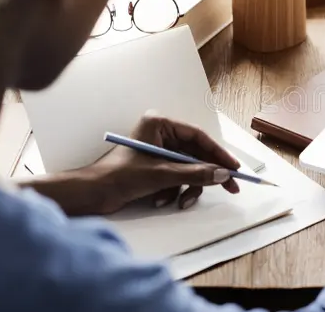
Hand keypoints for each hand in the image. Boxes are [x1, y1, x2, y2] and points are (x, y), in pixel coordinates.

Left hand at [84, 112, 240, 213]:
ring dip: (187, 187)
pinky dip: (175, 191)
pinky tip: (163, 201)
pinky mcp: (155, 167)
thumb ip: (195, 174)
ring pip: (189, 169)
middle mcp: (160, 134)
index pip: (198, 137)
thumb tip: (223, 175)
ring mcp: (158, 151)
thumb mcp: (161, 175)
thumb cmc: (118, 176)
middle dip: (207, 174)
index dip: (218, 153)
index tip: (233, 168)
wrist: (91, 195)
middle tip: (230, 187)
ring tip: (181, 201)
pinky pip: (177, 177)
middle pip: (196, 154)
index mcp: (159, 124)